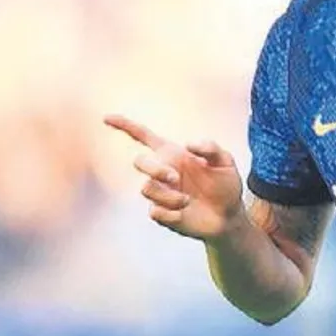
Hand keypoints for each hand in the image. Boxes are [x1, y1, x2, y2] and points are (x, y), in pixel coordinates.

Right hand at [105, 115, 244, 240]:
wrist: (228, 217)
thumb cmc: (226, 185)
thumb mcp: (226, 162)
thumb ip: (211, 148)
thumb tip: (188, 144)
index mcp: (173, 155)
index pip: (144, 136)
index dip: (125, 126)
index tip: (106, 118)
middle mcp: (162, 172)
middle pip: (139, 161)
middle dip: (154, 169)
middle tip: (175, 178)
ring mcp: (160, 193)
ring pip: (146, 189)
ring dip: (169, 195)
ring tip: (188, 200)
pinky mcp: (161, 214)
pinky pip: (155, 212)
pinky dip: (171, 213)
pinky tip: (185, 213)